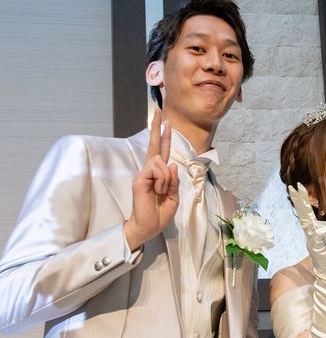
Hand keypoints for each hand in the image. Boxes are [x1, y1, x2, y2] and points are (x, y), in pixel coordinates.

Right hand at [124, 109, 179, 250]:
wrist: (148, 227)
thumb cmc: (159, 214)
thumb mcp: (173, 196)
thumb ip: (173, 180)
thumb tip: (171, 163)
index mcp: (158, 175)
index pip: (161, 152)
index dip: (164, 137)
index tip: (166, 122)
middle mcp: (149, 171)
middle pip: (153, 146)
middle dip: (156, 128)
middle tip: (159, 111)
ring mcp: (143, 174)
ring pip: (161, 161)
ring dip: (166, 178)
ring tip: (161, 192)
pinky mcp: (139, 179)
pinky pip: (156, 169)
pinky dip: (162, 181)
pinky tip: (158, 191)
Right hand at [288, 183, 325, 282]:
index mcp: (315, 232)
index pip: (307, 214)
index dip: (303, 201)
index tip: (299, 187)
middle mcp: (311, 235)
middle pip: (303, 215)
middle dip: (299, 200)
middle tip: (293, 186)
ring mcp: (311, 241)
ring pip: (311, 224)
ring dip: (319, 218)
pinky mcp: (315, 247)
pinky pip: (319, 234)